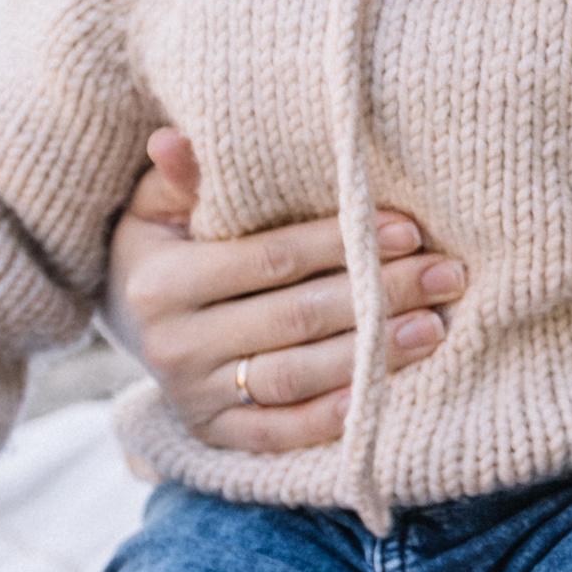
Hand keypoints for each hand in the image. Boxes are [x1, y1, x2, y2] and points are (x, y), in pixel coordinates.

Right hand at [105, 129, 464, 451]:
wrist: (127, 320)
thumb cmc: (164, 245)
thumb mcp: (160, 205)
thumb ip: (184, 177)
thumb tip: (175, 137)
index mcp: (162, 281)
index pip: (269, 259)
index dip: (339, 243)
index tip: (408, 229)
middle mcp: (172, 345)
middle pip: (295, 318)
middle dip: (377, 296)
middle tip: (445, 276)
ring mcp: (192, 396)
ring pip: (294, 377)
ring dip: (370, 354)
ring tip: (434, 327)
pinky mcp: (212, 434)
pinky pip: (276, 433)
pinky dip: (327, 418)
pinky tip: (379, 394)